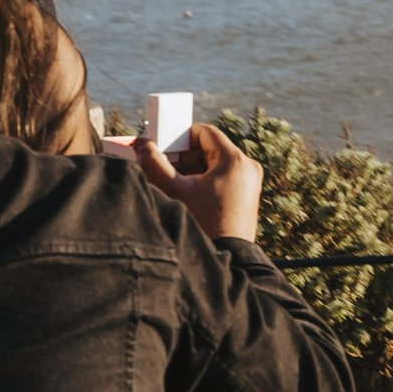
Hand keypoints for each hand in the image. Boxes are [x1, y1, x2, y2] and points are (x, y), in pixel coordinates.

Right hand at [131, 118, 261, 244]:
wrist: (227, 259)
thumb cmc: (203, 225)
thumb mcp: (175, 192)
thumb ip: (155, 165)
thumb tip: (142, 146)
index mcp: (234, 160)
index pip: (204, 133)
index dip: (180, 137)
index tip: (163, 146)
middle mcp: (247, 167)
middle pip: (209, 149)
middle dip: (183, 157)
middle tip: (162, 165)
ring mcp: (250, 182)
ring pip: (215, 164)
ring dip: (191, 170)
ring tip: (172, 183)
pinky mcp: (248, 196)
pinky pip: (224, 178)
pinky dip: (204, 181)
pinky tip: (187, 195)